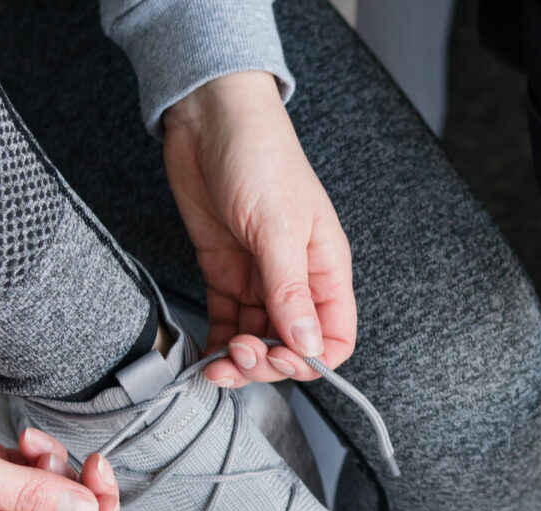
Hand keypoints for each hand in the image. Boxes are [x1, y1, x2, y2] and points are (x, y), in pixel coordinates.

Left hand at [162, 71, 356, 387]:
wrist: (211, 119)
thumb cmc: (260, 156)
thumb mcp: (278, 227)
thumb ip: (290, 290)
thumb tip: (307, 345)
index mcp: (325, 268)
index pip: (335, 336)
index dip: (311, 360)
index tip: (278, 360)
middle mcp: (296, 278)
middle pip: (292, 345)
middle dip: (266, 362)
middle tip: (239, 355)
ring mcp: (259, 276)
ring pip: (258, 338)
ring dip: (238, 359)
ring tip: (216, 360)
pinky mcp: (225, 271)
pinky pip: (228, 320)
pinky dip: (217, 341)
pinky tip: (205, 351)